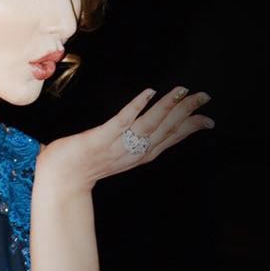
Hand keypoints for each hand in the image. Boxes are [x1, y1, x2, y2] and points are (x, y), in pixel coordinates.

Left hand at [35, 86, 213, 193]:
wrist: (61, 179)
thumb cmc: (84, 165)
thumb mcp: (117, 155)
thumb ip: (132, 142)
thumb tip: (145, 124)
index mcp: (140, 155)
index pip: (171, 138)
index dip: (191, 127)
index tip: (208, 118)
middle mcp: (134, 151)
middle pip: (167, 130)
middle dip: (188, 112)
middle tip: (204, 96)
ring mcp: (119, 144)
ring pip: (151, 124)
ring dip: (169, 106)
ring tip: (182, 91)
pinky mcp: (102, 137)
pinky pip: (123, 120)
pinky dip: (138, 106)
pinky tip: (149, 92)